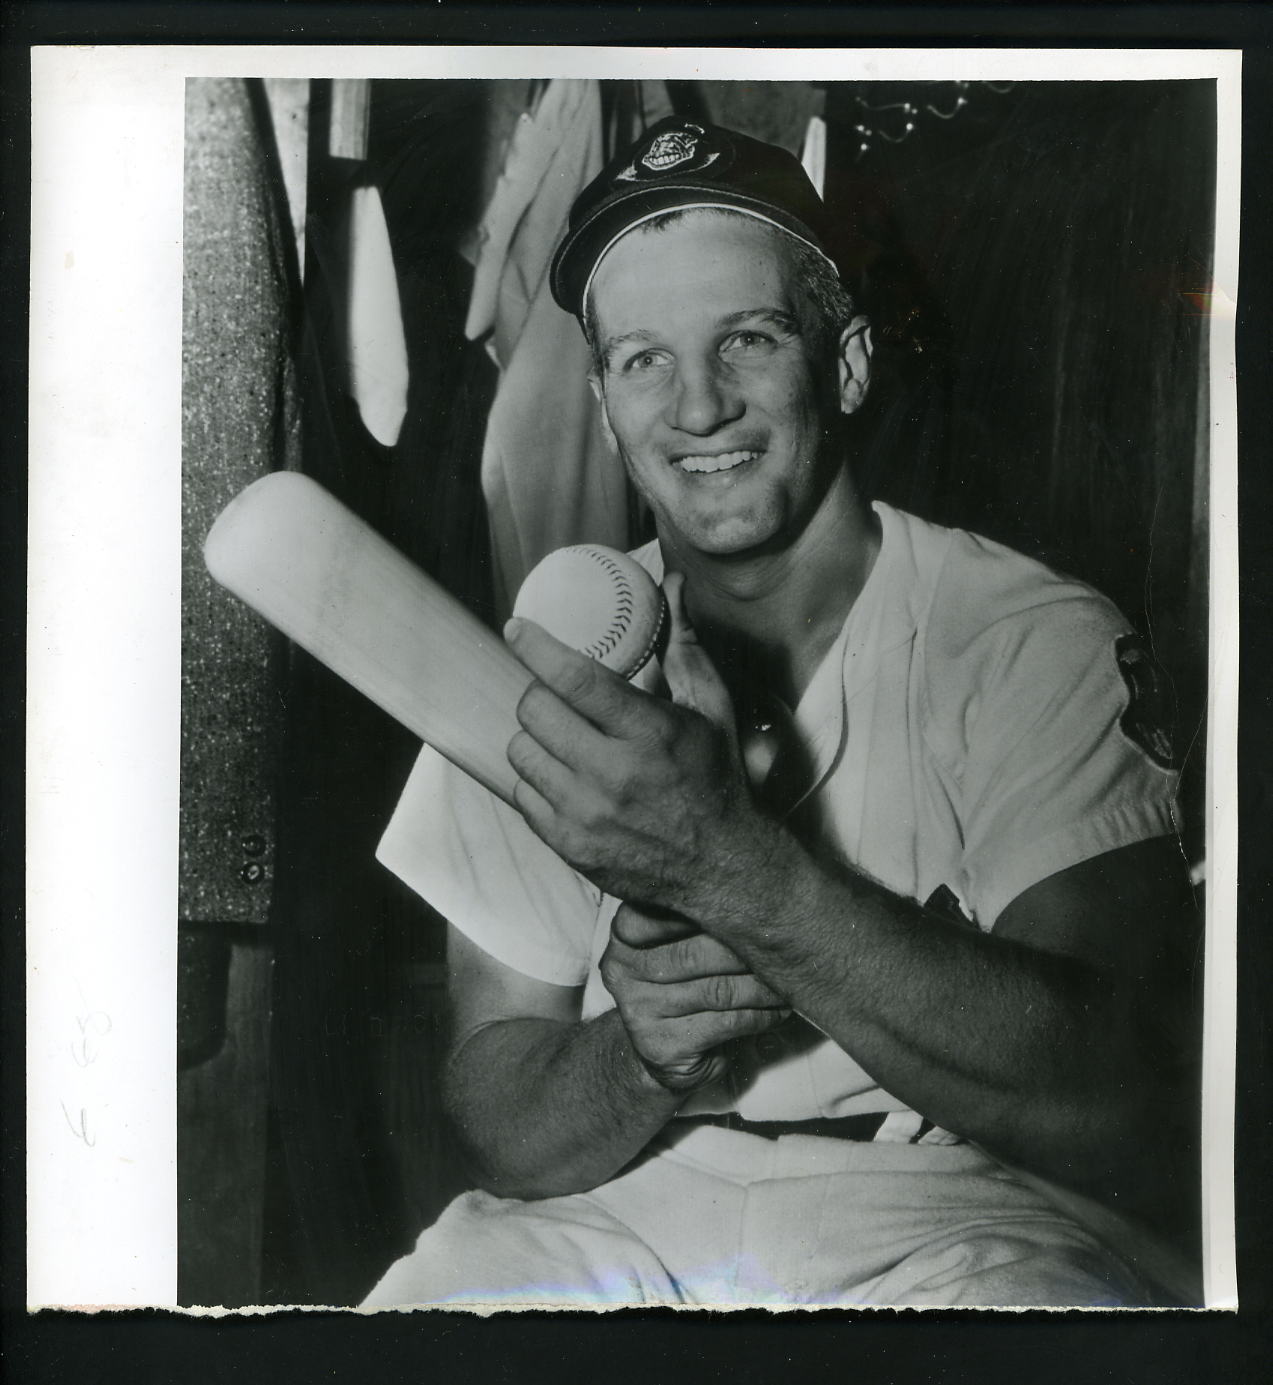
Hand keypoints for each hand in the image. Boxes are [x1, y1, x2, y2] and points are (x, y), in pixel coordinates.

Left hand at [505, 573, 780, 919]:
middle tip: (556, 696)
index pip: (575, 679)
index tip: (516, 628)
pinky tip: (563, 777)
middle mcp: (614, 774)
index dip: (537, 647)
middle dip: (540, 694)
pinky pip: (521, 794)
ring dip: (535, 738)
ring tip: (562, 739)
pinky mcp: (568, 845)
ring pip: (521, 751)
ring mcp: (586, 814)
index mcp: (651, 733)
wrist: (720, 868)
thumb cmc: (715, 780)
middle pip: (536, 711)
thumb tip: (674, 587)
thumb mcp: (713, 710)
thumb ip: (686, 647)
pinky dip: (536, 780)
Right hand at [601, 903, 790, 1091]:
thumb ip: (698, 918)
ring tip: (788, 981)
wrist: (662, 1050)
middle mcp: (623, 970)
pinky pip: (726, 1023)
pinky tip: (778, 1010)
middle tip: (784, 947)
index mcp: (624, 935)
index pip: (666, 910)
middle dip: (747, 952)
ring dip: (762, 987)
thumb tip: (759, 896)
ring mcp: (639, 1010)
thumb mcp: (678, 943)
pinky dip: (761, 1016)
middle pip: (696, 953)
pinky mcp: (662, 1045)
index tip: (754, 909)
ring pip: (717, 990)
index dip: (713, 911)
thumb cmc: (682, 984)